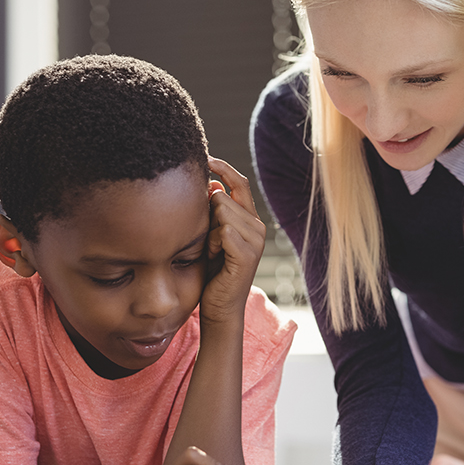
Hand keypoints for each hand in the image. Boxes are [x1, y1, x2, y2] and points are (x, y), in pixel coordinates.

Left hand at [202, 156, 265, 323]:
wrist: (219, 306)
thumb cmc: (212, 272)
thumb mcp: (210, 235)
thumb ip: (214, 211)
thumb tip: (210, 183)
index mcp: (250, 219)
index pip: (239, 183)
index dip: (223, 168)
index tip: (206, 158)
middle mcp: (257, 226)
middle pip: (222, 195)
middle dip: (206, 215)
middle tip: (208, 242)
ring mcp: (256, 239)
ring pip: (221, 210)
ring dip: (208, 231)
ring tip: (212, 251)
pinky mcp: (248, 253)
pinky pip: (222, 230)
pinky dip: (212, 243)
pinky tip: (213, 258)